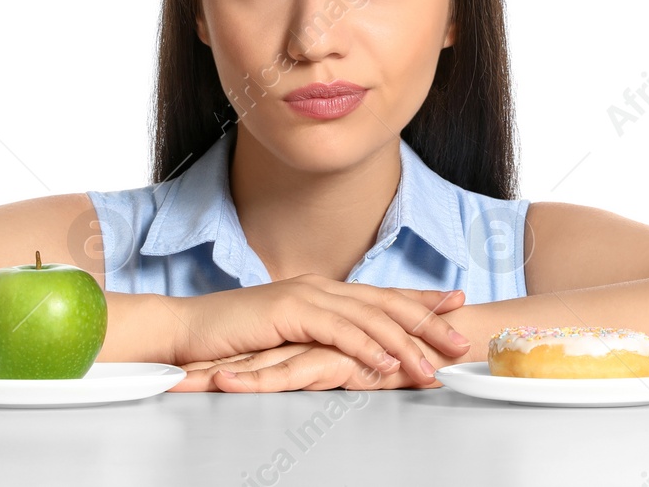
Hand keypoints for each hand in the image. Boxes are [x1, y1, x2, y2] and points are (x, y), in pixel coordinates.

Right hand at [165, 275, 471, 386]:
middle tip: (461, 339)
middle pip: (386, 302)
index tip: (456, 305)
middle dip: (428, 319)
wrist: (188, 331)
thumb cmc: (233, 339)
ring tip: (433, 362)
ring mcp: (306, 296)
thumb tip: (351, 352)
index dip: (420, 299)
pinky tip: (388, 363)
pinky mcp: (290, 312)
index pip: (381, 295)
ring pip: (369, 317)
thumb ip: (320, 337)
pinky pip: (338, 331)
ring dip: (406, 341)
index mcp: (323, 290)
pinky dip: (367, 346)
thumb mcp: (287, 337)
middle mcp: (321, 287)